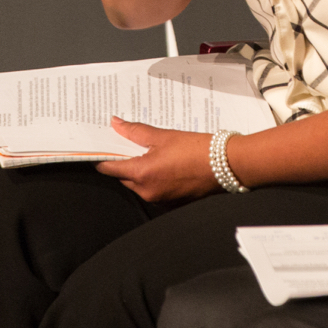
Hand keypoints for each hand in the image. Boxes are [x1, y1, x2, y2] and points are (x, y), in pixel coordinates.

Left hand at [95, 119, 217, 202]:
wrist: (226, 165)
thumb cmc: (196, 149)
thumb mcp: (163, 135)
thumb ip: (136, 131)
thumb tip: (116, 124)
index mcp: (142, 174)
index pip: (110, 168)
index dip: (103, 156)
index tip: (101, 147)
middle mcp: (148, 192)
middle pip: (124, 177)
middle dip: (124, 162)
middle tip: (129, 143)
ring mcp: (160, 200)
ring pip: (139, 184)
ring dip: (140, 170)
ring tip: (151, 151)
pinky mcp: (172, 203)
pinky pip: (154, 190)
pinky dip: (154, 178)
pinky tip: (164, 163)